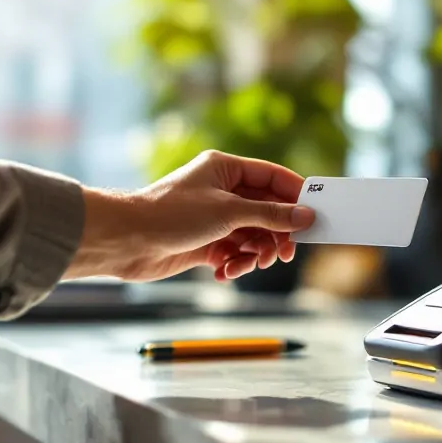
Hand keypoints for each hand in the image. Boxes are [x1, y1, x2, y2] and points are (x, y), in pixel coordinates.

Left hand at [63, 150, 315, 281]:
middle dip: (276, 233)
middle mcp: (221, 191)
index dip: (295, 194)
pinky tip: (224, 273)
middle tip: (285, 253)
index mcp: (225, 169)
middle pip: (265, 210)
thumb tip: (305, 216)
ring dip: (254, 253)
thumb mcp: (228, 212)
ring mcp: (213, 218)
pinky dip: (235, 264)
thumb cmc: (171, 214)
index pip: (272, 177)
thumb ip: (270, 215)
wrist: (126, 241)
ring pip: (252, 235)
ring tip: (247, 265)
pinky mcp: (204, 243)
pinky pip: (234, 253)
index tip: (315, 213)